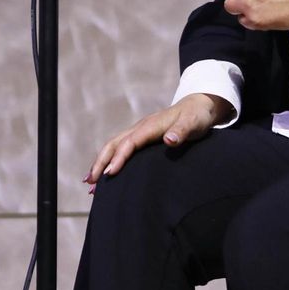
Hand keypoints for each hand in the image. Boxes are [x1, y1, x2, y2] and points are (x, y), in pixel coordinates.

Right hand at [83, 93, 231, 186]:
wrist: (199, 106)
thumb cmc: (196, 116)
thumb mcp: (193, 124)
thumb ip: (181, 132)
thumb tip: (169, 140)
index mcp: (150, 126)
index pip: (129, 143)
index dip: (118, 158)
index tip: (109, 174)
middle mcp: (140, 128)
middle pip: (114, 144)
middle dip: (100, 162)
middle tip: (90, 183)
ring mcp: (140, 132)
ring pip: (114, 146)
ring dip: (101, 163)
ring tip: (90, 183)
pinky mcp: (142, 137)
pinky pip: (121, 148)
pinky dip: (109, 160)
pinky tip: (106, 173)